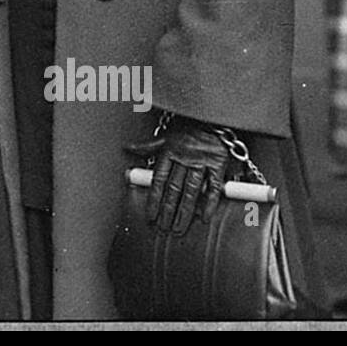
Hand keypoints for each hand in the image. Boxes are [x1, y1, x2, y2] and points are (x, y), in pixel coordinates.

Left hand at [127, 117, 234, 235]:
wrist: (212, 116)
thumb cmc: (187, 128)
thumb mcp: (165, 135)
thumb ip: (147, 146)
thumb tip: (128, 148)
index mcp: (168, 152)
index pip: (158, 180)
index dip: (154, 200)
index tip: (150, 217)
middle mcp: (184, 158)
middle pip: (174, 189)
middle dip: (167, 211)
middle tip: (163, 229)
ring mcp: (202, 161)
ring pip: (191, 191)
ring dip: (184, 212)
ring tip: (178, 228)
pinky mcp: (218, 163)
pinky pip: (214, 186)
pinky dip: (210, 202)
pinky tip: (204, 217)